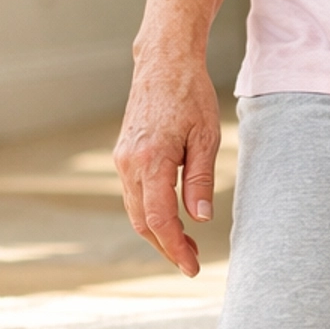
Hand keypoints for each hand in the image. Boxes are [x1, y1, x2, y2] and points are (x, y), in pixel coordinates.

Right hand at [113, 51, 221, 276]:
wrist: (164, 62)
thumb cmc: (190, 94)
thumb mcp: (206, 137)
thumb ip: (201, 180)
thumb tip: (201, 219)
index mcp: (151, 160)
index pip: (159, 219)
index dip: (175, 247)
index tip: (191, 266)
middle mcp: (129, 163)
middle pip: (142, 221)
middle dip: (166, 246)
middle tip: (191, 261)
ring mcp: (122, 160)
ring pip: (135, 210)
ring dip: (158, 232)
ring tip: (186, 244)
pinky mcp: (123, 155)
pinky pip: (134, 194)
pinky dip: (150, 212)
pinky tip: (172, 218)